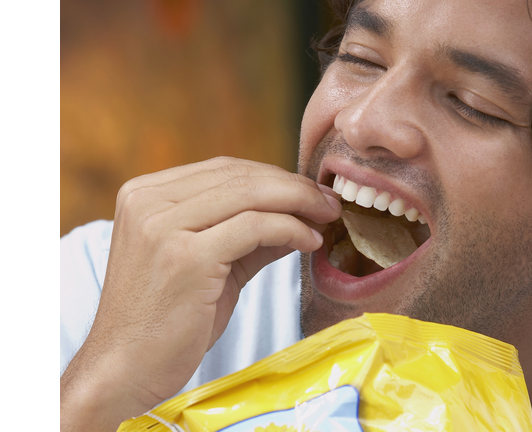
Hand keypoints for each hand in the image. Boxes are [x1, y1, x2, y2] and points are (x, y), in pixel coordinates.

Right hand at [60, 157, 340, 431]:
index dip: (275, 176)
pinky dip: (291, 230)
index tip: (311, 192)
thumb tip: (302, 215)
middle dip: (294, 187)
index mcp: (146, 194)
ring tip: (327, 218)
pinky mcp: (186, 257)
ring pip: (251, 195)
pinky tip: (310, 242)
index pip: (225, 169)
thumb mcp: (208, 264)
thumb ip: (248, 235)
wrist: (123, 370)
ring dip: (300, 203)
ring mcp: (163, 227)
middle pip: (241, 176)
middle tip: (330, 202)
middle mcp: (148, 201)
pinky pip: (255, 227)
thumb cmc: (166, 321)